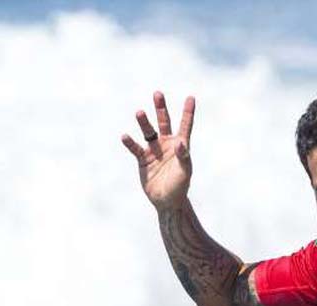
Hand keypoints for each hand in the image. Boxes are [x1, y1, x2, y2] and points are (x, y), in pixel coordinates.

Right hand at [121, 91, 194, 211]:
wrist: (167, 201)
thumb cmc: (180, 186)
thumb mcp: (184, 171)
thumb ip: (183, 156)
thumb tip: (181, 142)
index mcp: (181, 146)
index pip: (185, 126)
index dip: (188, 112)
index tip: (191, 98)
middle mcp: (166, 144)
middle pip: (163, 122)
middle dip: (161, 108)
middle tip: (158, 94)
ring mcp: (154, 150)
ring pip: (148, 132)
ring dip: (144, 122)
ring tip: (140, 112)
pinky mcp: (142, 159)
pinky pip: (135, 148)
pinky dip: (130, 143)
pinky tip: (125, 136)